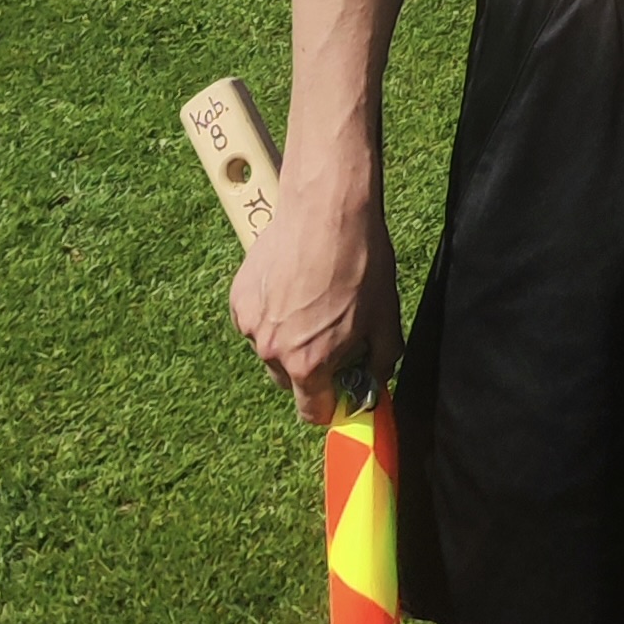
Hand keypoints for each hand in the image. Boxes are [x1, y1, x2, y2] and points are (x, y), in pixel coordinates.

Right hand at [230, 150, 402, 424]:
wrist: (327, 211)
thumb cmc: (361, 263)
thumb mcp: (386, 317)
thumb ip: (380, 360)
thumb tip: (376, 381)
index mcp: (307, 364)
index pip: (312, 411)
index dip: (332, 403)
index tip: (344, 389)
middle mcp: (271, 351)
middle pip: (291, 380)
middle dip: (313, 368)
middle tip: (336, 334)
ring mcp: (250, 324)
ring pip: (273, 349)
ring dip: (291, 338)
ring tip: (316, 300)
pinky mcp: (238, 299)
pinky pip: (258, 321)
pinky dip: (274, 312)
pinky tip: (295, 284)